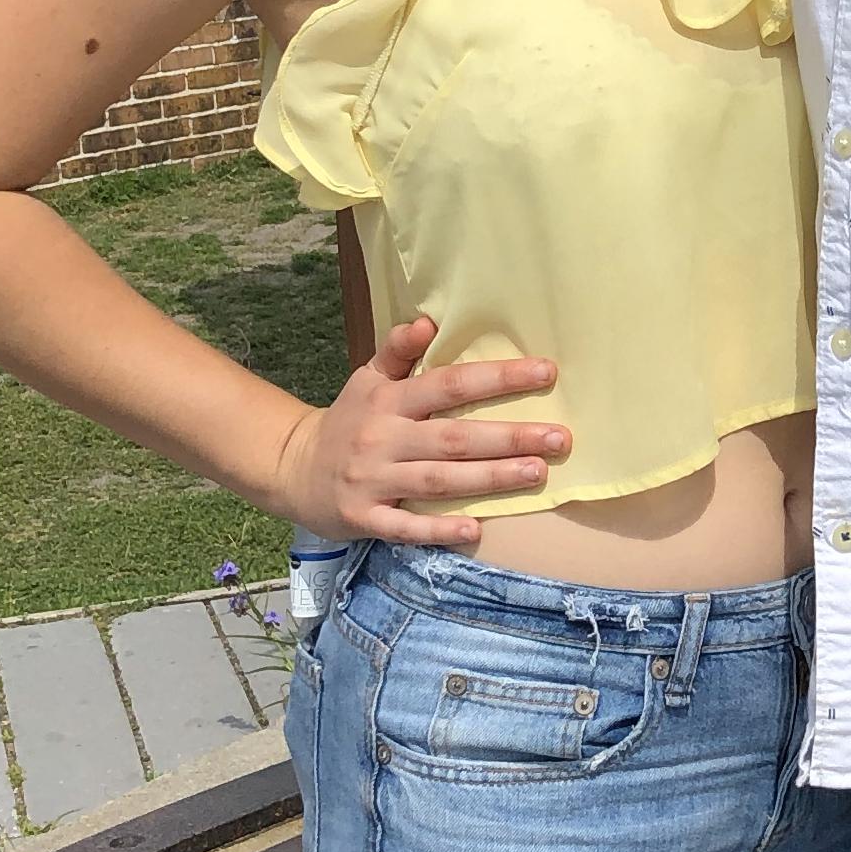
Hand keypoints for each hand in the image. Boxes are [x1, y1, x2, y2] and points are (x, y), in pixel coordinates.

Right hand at [270, 316, 569, 548]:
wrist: (292, 469)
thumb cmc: (349, 420)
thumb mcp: (367, 379)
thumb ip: (397, 351)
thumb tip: (427, 321)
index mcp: (389, 399)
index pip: (450, 384)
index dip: (498, 378)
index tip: (546, 372)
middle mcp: (383, 438)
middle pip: (454, 437)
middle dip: (508, 437)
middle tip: (559, 438)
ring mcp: (374, 481)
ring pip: (439, 481)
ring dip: (489, 478)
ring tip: (537, 473)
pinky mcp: (364, 519)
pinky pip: (405, 527)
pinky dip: (438, 530)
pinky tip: (475, 530)